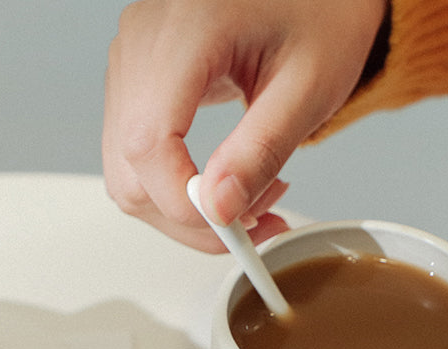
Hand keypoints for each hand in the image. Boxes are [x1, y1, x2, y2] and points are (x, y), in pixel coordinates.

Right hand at [103, 0, 387, 251]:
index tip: (234, 228)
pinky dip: (180, 188)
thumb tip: (219, 209)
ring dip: (186, 209)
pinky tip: (226, 182)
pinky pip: (139, 157)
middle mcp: (141, 43)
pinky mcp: (140, 82)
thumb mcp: (307, 89)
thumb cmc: (318, 16)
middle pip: (130, 168)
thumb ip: (261, 152)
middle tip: (254, 221)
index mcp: (183, 31)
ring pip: (128, 172)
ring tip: (250, 198)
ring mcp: (133, 62)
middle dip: (190, 216)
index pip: (148, 142)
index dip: (185, 203)